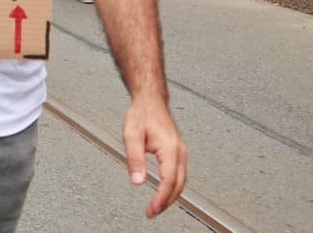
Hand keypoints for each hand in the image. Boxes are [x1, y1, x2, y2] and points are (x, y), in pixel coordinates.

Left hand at [123, 96, 186, 218]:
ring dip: (170, 196)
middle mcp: (180, 151)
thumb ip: (134, 159)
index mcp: (170, 148)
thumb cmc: (141, 114)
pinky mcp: (178, 151)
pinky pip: (179, 174)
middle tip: (152, 212)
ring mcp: (181, 151)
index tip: (151, 209)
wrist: (150, 100)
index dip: (161, 198)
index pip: (169, 180)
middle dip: (166, 202)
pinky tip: (163, 192)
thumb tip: (137, 181)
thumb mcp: (131, 135)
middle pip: (179, 184)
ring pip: (181, 181)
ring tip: (156, 206)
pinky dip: (172, 186)